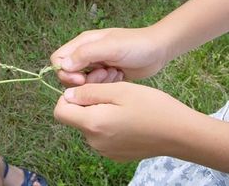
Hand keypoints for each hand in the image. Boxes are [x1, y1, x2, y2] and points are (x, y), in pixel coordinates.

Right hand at [51, 28, 167, 86]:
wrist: (159, 50)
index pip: (58, 59)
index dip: (64, 72)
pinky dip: (105, 85)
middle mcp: (86, 54)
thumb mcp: (111, 46)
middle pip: (68, 74)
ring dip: (96, 83)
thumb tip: (63, 66)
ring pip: (82, 83)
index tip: (80, 79)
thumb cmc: (136, 45)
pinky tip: (119, 77)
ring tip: (114, 74)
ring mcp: (95, 65)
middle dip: (82, 80)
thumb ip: (86, 54)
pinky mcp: (105, 76)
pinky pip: (96, 87)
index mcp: (83, 44)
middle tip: (102, 76)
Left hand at [54, 82, 201, 160]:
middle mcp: (94, 141)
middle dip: (86, 101)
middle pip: (76, 117)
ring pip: (89, 124)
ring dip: (98, 111)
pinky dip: (107, 123)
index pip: (60, 111)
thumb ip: (89, 92)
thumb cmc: (152, 107)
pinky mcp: (115, 154)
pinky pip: (101, 135)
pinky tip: (127, 116)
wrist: (180, 134)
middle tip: (110, 89)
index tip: (87, 87)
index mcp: (92, 124)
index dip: (68, 96)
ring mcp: (104, 150)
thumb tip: (67, 95)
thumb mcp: (119, 90)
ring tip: (121, 102)